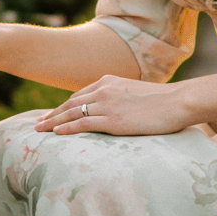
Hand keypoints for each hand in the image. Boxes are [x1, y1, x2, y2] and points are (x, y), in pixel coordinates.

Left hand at [33, 75, 193, 136]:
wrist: (178, 102)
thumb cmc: (163, 101)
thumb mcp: (137, 94)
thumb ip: (122, 98)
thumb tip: (119, 110)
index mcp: (109, 82)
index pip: (80, 94)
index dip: (64, 106)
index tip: (53, 114)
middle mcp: (104, 90)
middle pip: (70, 103)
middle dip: (52, 114)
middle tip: (38, 124)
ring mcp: (107, 104)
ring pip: (72, 113)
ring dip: (53, 122)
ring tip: (39, 130)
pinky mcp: (112, 119)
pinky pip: (83, 124)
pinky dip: (67, 128)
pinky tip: (56, 133)